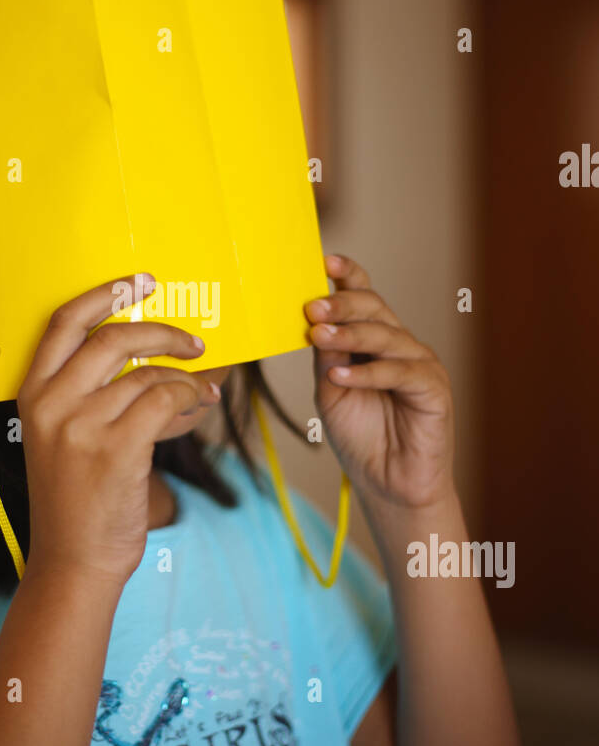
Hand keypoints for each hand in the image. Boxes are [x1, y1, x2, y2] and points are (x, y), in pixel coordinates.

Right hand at [18, 274, 218, 587]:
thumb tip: (162, 353)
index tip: (140, 281)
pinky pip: (165, 400)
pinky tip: (202, 406)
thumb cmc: (77, 500)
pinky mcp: (116, 449)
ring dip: (186, 379)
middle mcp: (51, 404)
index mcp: (32, 394)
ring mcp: (81, 426)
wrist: (74, 562)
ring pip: (148, 374)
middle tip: (196, 342)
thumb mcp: (66, 438)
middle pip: (114, 338)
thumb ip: (97, 394)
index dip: (104, 293)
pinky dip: (191, 398)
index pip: (63, 322)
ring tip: (205, 390)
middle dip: (163, 332)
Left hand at [304, 254, 454, 510]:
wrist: (386, 484)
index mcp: (375, 340)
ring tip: (319, 336)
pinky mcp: (434, 389)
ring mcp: (420, 364)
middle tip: (311, 308)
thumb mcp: (331, 391)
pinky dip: (368, 373)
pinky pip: (400, 372)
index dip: (348, 275)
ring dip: (350, 334)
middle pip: (374, 309)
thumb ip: (327, 356)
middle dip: (341, 305)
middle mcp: (400, 345)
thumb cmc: (360, 437)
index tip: (323, 261)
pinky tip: (341, 377)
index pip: (364, 297)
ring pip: (386, 337)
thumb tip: (313, 318)